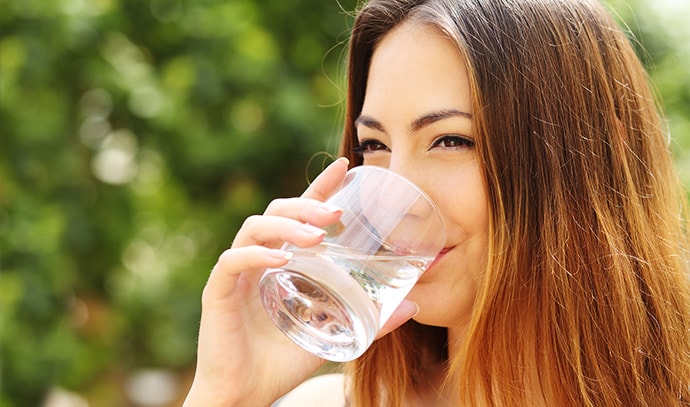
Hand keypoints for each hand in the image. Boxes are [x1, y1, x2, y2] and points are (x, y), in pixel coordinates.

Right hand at [183, 158, 417, 405]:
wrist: (246, 395)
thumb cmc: (284, 362)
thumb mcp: (336, 334)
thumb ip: (371, 320)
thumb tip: (414, 305)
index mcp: (283, 261)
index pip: (300, 213)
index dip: (320, 187)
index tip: (347, 167)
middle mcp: (259, 259)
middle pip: (277, 210)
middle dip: (306, 203)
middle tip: (337, 212)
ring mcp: (238, 273)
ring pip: (254, 228)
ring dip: (286, 226)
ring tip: (316, 236)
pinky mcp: (218, 292)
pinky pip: (233, 263)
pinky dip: (256, 256)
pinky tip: (281, 261)